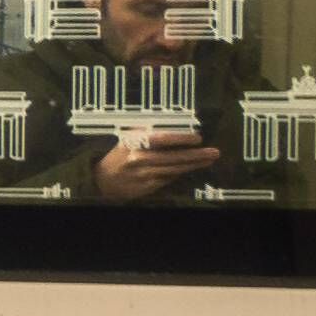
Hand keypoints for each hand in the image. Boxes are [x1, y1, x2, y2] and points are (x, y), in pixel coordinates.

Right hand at [90, 132, 220, 203]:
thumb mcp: (128, 139)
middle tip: (213, 152)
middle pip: (173, 157)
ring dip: (194, 165)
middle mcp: (138, 158)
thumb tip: (176, 128)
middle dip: (196, 155)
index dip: (182, 138)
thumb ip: (148, 133)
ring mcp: (143, 174)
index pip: (162, 138)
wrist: (102, 180)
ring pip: (174, 169)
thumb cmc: (119, 156)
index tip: (197, 138)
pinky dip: (181, 173)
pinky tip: (192, 168)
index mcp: (134, 142)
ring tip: (209, 160)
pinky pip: (169, 179)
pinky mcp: (147, 187)